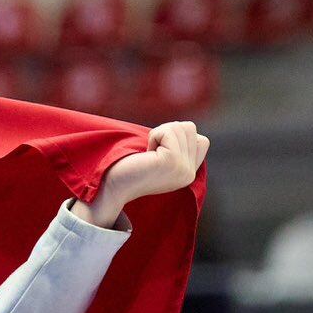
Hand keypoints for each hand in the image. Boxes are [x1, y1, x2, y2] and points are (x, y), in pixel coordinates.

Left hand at [85, 120, 209, 226]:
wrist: (111, 185)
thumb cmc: (130, 167)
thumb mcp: (161, 158)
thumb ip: (178, 147)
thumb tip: (188, 128)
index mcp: (188, 174)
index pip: (201, 141)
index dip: (176, 138)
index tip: (157, 152)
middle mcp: (189, 174)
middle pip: (191, 129)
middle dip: (167, 132)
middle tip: (149, 152)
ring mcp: (182, 169)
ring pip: (183, 127)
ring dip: (160, 133)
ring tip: (147, 153)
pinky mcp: (171, 161)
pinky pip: (169, 132)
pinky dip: (154, 135)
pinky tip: (145, 153)